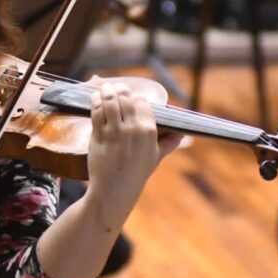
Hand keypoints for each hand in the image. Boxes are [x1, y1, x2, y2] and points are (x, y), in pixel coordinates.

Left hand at [85, 81, 180, 229]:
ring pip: (109, 102)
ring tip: (104, 87)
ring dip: (106, 91)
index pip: (142, 103)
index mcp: (149, 131)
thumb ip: (170, 142)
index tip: (130, 95)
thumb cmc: (136, 173)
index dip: (135, 98)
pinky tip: (94, 97)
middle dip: (119, 89)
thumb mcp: (157, 157)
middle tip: (114, 86)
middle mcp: (132, 129)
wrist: (115, 190)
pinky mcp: (98, 136)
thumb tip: (183, 133)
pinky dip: (95, 101)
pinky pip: (96, 112)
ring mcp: (114, 132)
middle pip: (125, 98)